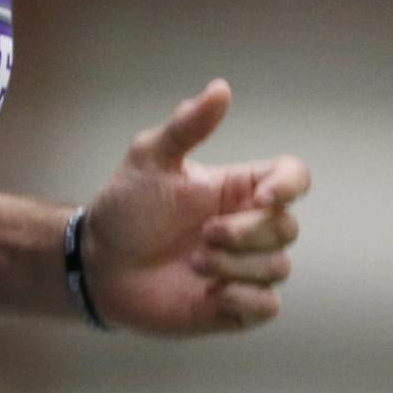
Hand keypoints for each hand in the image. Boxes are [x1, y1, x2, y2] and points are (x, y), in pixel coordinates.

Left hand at [83, 80, 309, 334]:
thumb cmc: (126, 207)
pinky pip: (268, 305)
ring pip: (279, 267)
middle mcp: (248, 226)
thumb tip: (221, 87)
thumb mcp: (151, 158)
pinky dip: (244, 299)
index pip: (294, 177)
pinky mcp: (236, 305)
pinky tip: (211, 294)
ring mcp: (245, 266)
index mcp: (237, 188)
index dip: (290, 186)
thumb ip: (187, 126)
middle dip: (246, 234)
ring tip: (194, 264)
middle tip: (203, 236)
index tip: (262, 197)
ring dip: (236, 267)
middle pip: (287, 227)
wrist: (98, 263)